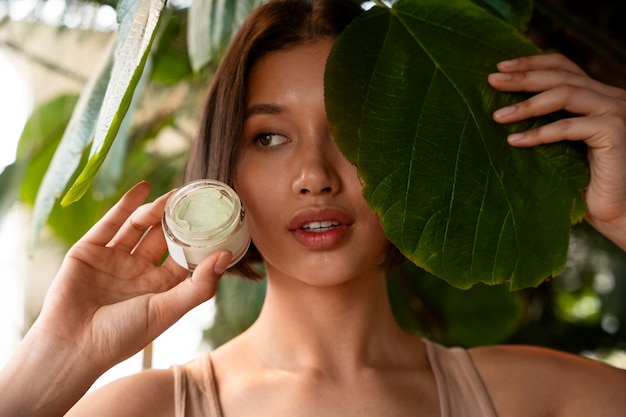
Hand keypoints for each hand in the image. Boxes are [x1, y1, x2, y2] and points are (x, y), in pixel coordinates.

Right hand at [36, 181, 231, 370]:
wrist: (70, 346)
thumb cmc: (122, 336)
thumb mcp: (168, 310)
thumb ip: (199, 285)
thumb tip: (226, 255)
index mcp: (159, 288)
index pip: (183, 257)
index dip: (198, 239)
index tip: (215, 219)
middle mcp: (138, 272)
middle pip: (162, 237)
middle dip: (177, 219)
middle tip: (193, 198)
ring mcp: (113, 260)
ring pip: (139, 228)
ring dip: (155, 210)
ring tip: (172, 196)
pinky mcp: (89, 251)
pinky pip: (111, 223)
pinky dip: (127, 205)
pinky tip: (144, 188)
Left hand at [488, 53, 625, 249]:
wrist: (617, 211)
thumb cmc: (583, 183)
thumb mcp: (560, 146)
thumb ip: (544, 124)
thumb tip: (498, 113)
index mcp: (597, 95)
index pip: (563, 67)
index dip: (531, 63)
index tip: (500, 67)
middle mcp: (610, 97)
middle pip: (561, 75)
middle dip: (523, 77)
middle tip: (492, 80)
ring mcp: (615, 112)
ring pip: (565, 94)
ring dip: (527, 104)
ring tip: (497, 116)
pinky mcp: (615, 132)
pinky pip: (569, 127)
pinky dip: (540, 133)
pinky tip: (515, 141)